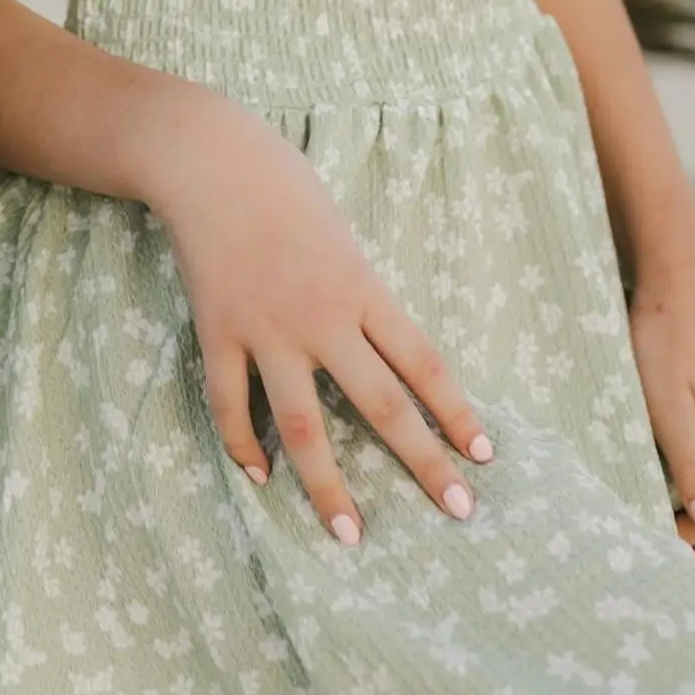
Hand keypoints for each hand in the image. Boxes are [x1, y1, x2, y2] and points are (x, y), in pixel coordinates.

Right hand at [146, 94, 492, 543]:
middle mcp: (321, 317)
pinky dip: (243, 445)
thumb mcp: (342, 235)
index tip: (485, 455)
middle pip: (381, 404)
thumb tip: (381, 351)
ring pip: (303, 425)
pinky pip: (231, 404)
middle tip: (459, 511)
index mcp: (360, 287)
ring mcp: (267, 330)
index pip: (423, 362)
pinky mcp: (219, 333)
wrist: (210, 159)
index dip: (456, 412)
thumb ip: (360, 293)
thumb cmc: (283, 185)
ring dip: (328, 485)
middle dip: (423, 461)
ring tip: (350, 535)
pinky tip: (260, 477)